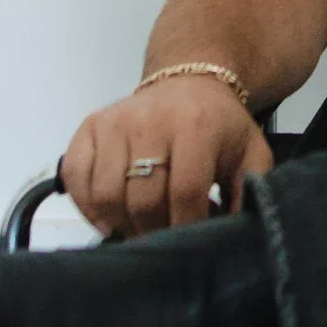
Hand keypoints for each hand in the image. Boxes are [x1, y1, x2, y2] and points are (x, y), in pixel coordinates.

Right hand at [60, 79, 274, 238]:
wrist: (188, 82)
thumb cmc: (221, 126)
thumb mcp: (251, 153)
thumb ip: (250, 192)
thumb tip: (232, 237)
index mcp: (196, 127)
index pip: (184, 192)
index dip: (186, 227)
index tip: (191, 244)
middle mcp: (150, 121)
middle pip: (143, 199)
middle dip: (154, 231)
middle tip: (164, 242)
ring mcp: (115, 122)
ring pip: (107, 194)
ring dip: (122, 224)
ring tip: (139, 230)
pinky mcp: (90, 126)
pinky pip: (76, 176)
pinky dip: (87, 206)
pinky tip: (109, 218)